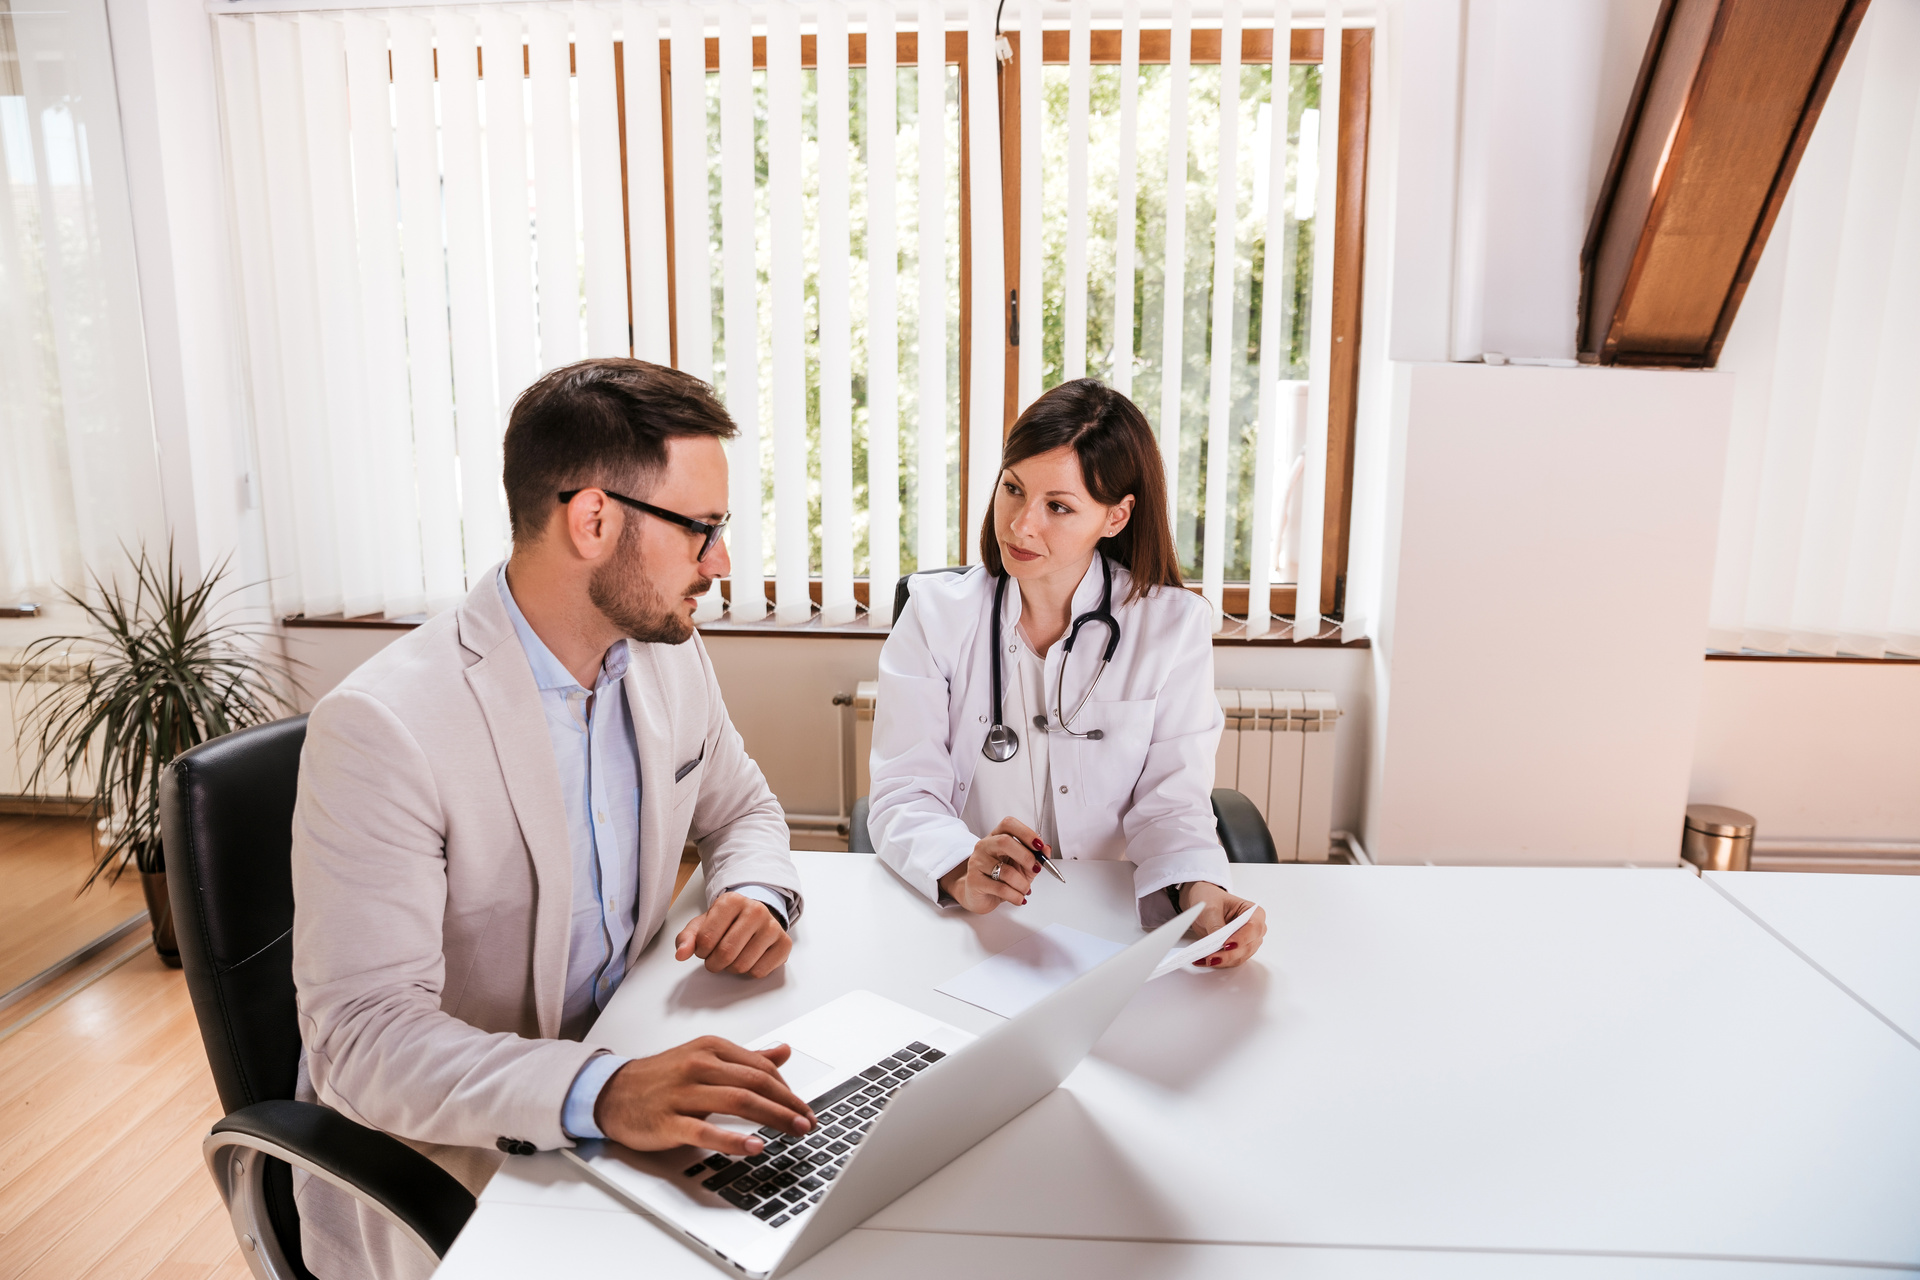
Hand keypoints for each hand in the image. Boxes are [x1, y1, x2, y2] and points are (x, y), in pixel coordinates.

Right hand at [593, 1037, 814, 1154]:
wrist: (611, 1092)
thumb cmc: (660, 1077)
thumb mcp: (704, 1058)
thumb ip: (746, 1058)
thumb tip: (783, 1051)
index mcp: (710, 1049)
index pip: (761, 1066)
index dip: (787, 1088)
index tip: (803, 1106)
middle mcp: (698, 1066)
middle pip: (755, 1082)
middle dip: (788, 1103)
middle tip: (808, 1121)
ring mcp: (683, 1093)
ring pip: (738, 1101)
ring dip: (773, 1117)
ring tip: (795, 1130)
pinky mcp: (669, 1121)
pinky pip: (706, 1131)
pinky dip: (734, 1140)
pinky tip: (755, 1146)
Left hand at [675, 892, 791, 976]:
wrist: (756, 917)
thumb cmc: (727, 922)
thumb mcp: (702, 924)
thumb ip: (687, 938)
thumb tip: (681, 954)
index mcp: (732, 901)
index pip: (706, 939)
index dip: (701, 951)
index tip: (704, 948)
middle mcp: (755, 910)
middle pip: (726, 953)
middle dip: (715, 963)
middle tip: (715, 958)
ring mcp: (773, 926)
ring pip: (742, 965)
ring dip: (731, 968)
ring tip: (733, 956)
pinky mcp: (784, 944)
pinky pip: (759, 972)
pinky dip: (749, 971)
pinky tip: (750, 958)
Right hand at [936, 817, 1049, 913]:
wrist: (980, 896)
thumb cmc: (1001, 879)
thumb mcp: (1022, 866)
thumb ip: (1035, 857)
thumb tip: (1047, 849)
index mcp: (996, 837)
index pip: (1009, 824)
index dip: (1026, 833)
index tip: (1039, 845)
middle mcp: (984, 846)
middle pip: (1004, 842)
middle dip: (1026, 856)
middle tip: (1034, 868)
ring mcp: (977, 862)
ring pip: (1005, 871)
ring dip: (1022, 883)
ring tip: (1025, 890)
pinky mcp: (974, 881)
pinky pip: (1000, 888)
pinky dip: (1015, 896)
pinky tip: (1019, 898)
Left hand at [1179, 882, 1266, 969]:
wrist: (1203, 904)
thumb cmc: (1211, 898)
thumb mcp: (1211, 908)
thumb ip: (1216, 925)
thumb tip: (1217, 942)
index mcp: (1255, 913)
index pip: (1254, 928)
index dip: (1241, 938)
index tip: (1226, 945)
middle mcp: (1254, 929)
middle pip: (1247, 947)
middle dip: (1229, 954)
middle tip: (1211, 957)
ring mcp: (1247, 942)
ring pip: (1239, 957)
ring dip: (1222, 961)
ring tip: (1204, 959)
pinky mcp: (1237, 951)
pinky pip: (1230, 961)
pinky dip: (1217, 962)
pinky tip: (1203, 960)